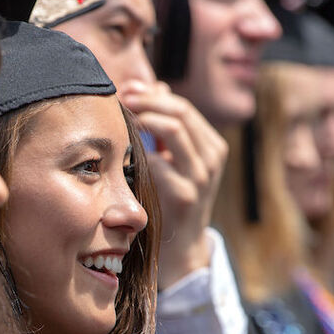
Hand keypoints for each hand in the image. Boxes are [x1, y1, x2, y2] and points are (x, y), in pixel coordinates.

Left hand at [121, 80, 228, 289]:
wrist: (182, 247)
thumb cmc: (174, 199)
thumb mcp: (178, 162)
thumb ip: (169, 127)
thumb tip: (157, 86)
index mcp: (212, 147)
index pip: (183, 107)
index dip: (153, 95)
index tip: (128, 91)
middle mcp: (212, 158)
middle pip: (179, 112)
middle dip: (147, 101)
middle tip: (120, 98)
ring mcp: (200, 177)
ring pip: (173, 129)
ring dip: (142, 118)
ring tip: (121, 117)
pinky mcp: (183, 195)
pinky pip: (159, 160)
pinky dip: (139, 149)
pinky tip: (121, 149)